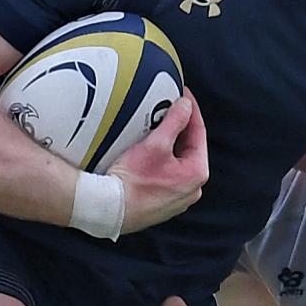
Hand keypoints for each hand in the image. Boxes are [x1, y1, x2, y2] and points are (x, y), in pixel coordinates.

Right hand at [108, 89, 207, 233]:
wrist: (107, 210)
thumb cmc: (132, 181)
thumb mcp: (155, 144)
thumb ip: (175, 121)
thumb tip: (186, 105)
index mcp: (197, 173)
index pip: (199, 132)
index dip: (191, 110)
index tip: (185, 96)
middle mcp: (192, 189)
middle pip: (189, 148)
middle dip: (180, 127)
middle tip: (169, 109)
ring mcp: (178, 198)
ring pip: (177, 162)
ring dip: (169, 144)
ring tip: (158, 127)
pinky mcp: (162, 203)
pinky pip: (167, 175)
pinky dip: (161, 161)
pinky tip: (148, 152)